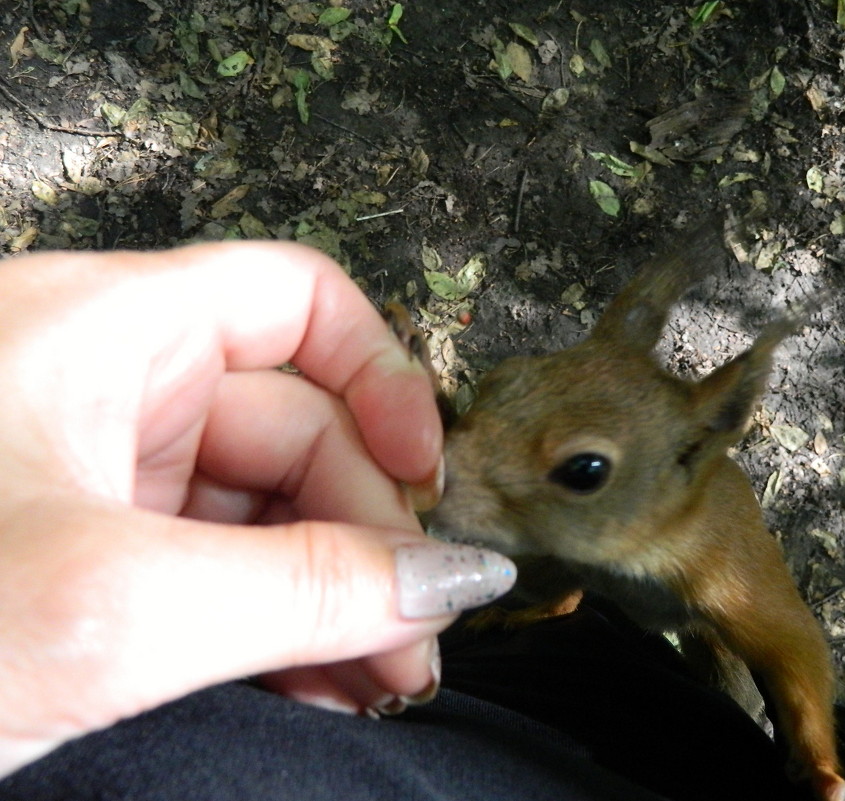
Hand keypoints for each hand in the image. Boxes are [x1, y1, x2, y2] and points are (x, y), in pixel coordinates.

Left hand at [0, 242, 514, 777]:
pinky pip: (230, 574)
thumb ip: (306, 589)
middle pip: (301, 431)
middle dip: (369, 536)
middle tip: (413, 635)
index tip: (423, 473)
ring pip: (272, 515)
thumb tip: (450, 576)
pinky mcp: (98, 561)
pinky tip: (323, 684)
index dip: (380, 376)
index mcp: (99, 331)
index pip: (293, 303)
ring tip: (380, 681)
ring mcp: (103, 481)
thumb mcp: (111, 606)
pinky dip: (286, 628)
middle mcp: (106, 391)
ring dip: (339, 596)